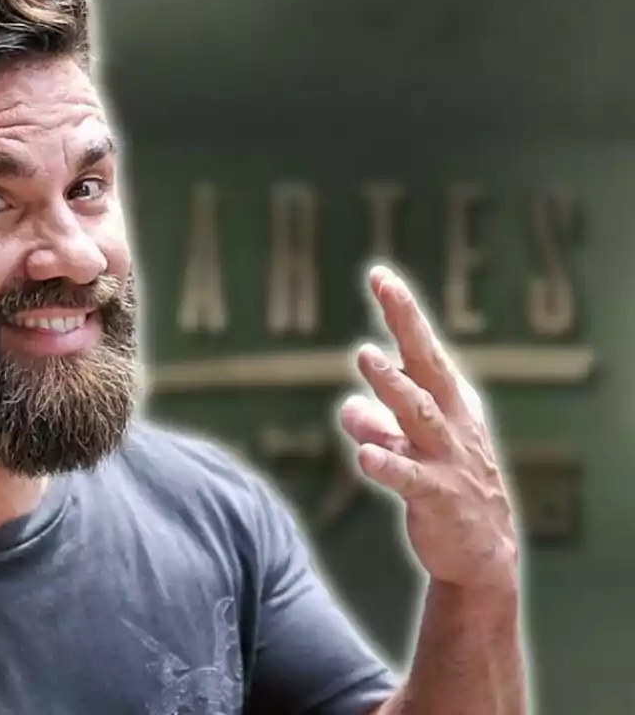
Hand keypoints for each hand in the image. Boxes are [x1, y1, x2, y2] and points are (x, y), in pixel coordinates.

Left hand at [338, 266, 518, 593]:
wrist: (481, 554)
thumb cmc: (445, 489)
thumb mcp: (410, 451)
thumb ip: (378, 427)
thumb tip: (349, 409)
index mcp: (447, 404)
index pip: (422, 350)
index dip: (404, 313)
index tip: (381, 276)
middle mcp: (450, 422)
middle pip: (427, 366)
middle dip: (407, 324)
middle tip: (384, 287)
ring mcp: (446, 458)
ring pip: (418, 414)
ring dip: (392, 385)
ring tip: (365, 357)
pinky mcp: (438, 497)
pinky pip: (410, 478)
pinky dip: (388, 463)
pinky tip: (364, 456)